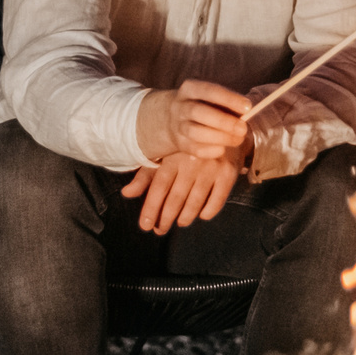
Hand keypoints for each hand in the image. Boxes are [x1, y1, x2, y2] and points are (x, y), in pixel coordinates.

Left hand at [121, 150, 241, 233]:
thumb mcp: (166, 154)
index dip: (151, 208)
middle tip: (160, 230)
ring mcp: (211, 168)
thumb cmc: (189, 143)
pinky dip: (209, 210)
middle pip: (176, 197)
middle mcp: (191, 162)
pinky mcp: (229, 172)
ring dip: (186, 217)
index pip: (159, 187)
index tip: (145, 225)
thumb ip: (146, 174)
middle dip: (166, 218)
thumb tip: (126, 194)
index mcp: (173, 156)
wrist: (223, 124)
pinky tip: (202, 215)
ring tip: (180, 222)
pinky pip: (218, 199)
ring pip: (195, 201)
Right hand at [136, 79, 251, 163]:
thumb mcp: (209, 97)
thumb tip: (247, 113)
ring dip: (220, 137)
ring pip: (195, 133)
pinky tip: (223, 148)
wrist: (171, 118)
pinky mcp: (179, 143)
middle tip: (243, 128)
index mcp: (189, 89)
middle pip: (198, 112)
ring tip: (238, 139)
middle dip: (223, 122)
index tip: (248, 107)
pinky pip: (195, 149)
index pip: (208, 90)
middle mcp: (180, 106)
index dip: (228, 99)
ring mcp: (177, 126)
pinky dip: (211, 150)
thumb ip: (226, 103)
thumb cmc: (202, 105)